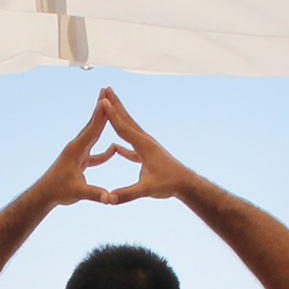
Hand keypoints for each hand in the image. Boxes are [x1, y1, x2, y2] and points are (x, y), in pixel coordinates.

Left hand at [26, 93, 122, 208]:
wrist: (46, 194)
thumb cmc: (58, 192)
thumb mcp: (78, 193)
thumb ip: (95, 194)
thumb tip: (109, 198)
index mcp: (76, 150)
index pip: (92, 129)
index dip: (100, 115)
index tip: (105, 99)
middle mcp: (77, 147)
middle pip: (92, 125)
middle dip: (100, 108)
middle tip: (106, 90)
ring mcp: (78, 153)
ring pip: (93, 135)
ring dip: (101, 122)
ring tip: (109, 109)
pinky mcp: (80, 161)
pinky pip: (94, 152)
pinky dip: (104, 151)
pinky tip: (114, 148)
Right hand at [94, 89, 199, 204]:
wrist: (185, 184)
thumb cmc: (168, 185)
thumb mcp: (147, 190)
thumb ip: (127, 194)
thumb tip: (109, 199)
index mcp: (143, 146)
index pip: (123, 127)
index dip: (111, 115)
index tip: (102, 101)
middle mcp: (145, 141)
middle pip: (126, 120)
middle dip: (115, 105)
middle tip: (105, 89)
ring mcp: (146, 148)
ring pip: (129, 129)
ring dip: (119, 117)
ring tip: (110, 107)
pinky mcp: (147, 156)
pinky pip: (131, 147)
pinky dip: (123, 144)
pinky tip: (116, 147)